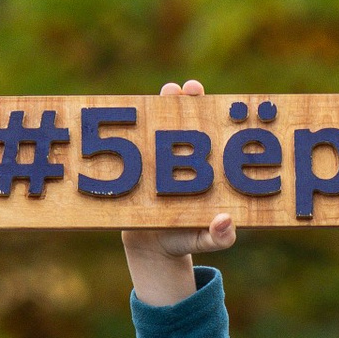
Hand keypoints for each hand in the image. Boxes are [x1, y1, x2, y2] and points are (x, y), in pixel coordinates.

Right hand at [120, 76, 237, 302]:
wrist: (150, 248)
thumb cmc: (183, 239)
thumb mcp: (203, 239)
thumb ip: (219, 237)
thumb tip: (226, 222)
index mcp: (199, 165)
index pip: (204, 131)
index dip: (205, 109)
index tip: (200, 93)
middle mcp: (176, 154)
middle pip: (179, 120)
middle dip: (178, 100)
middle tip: (177, 89)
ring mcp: (152, 158)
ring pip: (152, 127)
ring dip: (152, 108)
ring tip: (161, 93)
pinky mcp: (130, 167)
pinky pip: (125, 149)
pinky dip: (119, 134)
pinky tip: (112, 119)